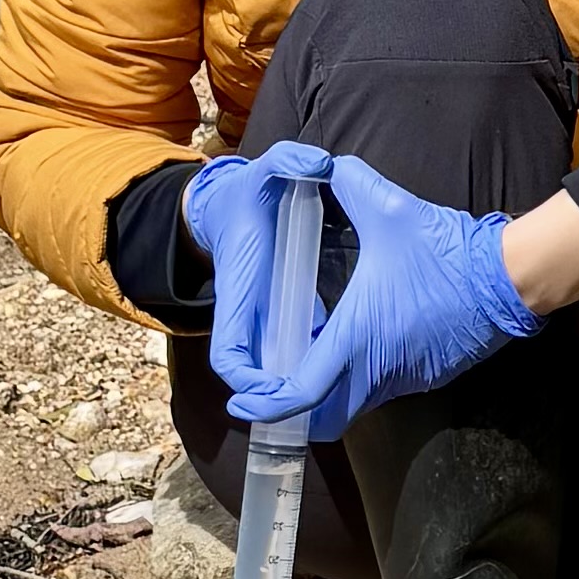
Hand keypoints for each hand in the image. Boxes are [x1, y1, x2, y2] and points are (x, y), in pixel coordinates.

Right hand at [183, 145, 333, 387]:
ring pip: (280, 366)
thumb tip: (317, 161)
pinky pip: (297, 348)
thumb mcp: (265, 171)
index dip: (246, 380)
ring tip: (338, 404)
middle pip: (257, 376)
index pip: (229, 353)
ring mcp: (263, 319)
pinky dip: (317, 360)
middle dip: (282, 398)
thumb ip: (289, 161)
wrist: (228, 207)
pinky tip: (350, 365)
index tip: (268, 396)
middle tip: (316, 417)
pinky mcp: (280, 318)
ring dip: (305, 385)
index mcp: (239, 290)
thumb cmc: (247, 196)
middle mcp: (247, 314)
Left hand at [222, 148, 537, 435]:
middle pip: (324, 419)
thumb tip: (324, 166)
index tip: (244, 404)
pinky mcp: (424, 376)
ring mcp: (404, 378)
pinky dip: (358, 379)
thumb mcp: (390, 210)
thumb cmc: (447, 252)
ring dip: (328, 392)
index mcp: (357, 337)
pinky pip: (380, 388)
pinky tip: (355, 343)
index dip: (267, 404)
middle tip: (273, 387)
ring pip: (353, 404)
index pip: (301, 393)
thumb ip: (349, 184)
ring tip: (309, 357)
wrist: (508, 280)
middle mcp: (377, 369)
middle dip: (294, 413)